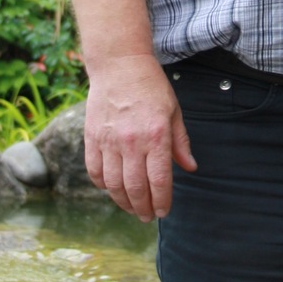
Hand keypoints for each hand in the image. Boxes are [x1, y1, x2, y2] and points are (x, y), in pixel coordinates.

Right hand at [84, 55, 196, 220]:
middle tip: (148, 216)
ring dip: (123, 202)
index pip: (159, 180)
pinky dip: (103, 185)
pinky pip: (95, 171)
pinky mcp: (92, 137)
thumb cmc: (151, 87)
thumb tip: (190, 168)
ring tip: (132, 208)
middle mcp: (131, 141)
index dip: (162, 201)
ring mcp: (109, 140)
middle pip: (135, 188)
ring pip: (113, 185)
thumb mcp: (174, 112)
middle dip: (143, 208)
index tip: (164, 211)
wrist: (119, 65)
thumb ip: (181, 143)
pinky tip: (112, 189)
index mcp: (156, 135)